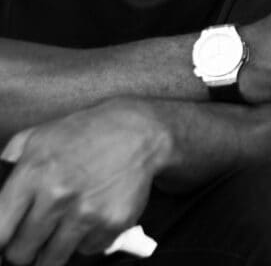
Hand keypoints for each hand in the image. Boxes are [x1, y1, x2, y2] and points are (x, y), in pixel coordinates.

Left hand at [0, 98, 170, 265]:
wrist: (141, 132)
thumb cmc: (89, 132)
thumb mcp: (43, 134)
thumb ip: (11, 158)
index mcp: (34, 172)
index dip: (0, 240)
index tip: (6, 240)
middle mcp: (58, 195)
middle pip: (21, 252)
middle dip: (26, 247)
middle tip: (36, 234)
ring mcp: (87, 212)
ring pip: (52, 259)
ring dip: (54, 248)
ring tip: (64, 226)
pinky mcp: (112, 224)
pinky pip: (88, 250)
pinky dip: (88, 239)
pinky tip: (94, 215)